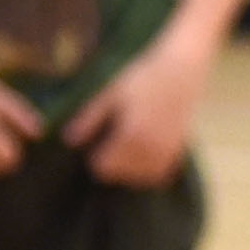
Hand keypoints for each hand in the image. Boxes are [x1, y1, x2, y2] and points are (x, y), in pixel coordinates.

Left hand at [64, 34, 208, 186]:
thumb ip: (89, 118)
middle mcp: (152, 149)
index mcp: (132, 135)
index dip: (95, 155)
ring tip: (127, 144)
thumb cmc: (142, 77)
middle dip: (111, 161)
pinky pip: (157, 175)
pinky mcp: (177, 151)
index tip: (99, 136)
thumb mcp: (111, 93)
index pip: (103, 167)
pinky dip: (146, 168)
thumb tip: (68, 141)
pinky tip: (142, 150)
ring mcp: (167, 152)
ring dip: (129, 168)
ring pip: (138, 178)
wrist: (182, 70)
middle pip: (119, 174)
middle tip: (114, 137)